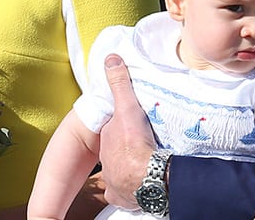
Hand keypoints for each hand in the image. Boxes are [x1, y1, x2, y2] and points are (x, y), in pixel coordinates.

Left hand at [97, 54, 155, 209]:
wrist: (148, 178)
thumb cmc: (135, 144)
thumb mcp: (128, 108)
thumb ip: (120, 84)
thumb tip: (110, 58)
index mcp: (107, 139)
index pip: (113, 131)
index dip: (122, 128)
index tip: (133, 128)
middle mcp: (106, 161)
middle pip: (116, 152)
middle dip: (124, 149)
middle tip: (141, 147)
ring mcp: (113, 181)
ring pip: (119, 172)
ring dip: (128, 168)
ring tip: (143, 166)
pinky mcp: (121, 196)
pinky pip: (124, 192)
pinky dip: (129, 189)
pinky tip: (138, 185)